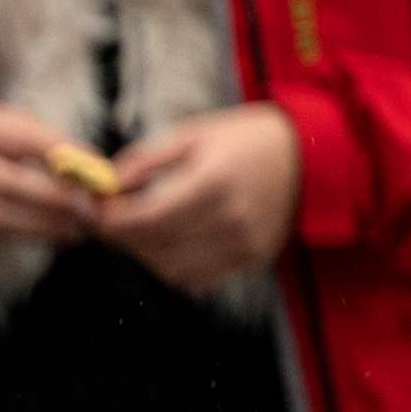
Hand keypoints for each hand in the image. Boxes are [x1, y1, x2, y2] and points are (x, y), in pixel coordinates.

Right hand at [0, 95, 97, 249]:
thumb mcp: (8, 121)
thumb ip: (44, 139)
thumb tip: (89, 164)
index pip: (20, 138)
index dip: (61, 153)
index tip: (96, 165)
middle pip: (6, 182)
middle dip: (54, 197)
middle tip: (90, 206)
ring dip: (44, 225)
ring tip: (80, 226)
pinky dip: (30, 236)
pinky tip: (60, 234)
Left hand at [96, 104, 303, 290]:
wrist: (314, 156)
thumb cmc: (251, 139)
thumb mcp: (196, 134)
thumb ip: (146, 160)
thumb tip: (105, 185)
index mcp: (213, 182)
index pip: (144, 218)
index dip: (109, 219)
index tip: (95, 209)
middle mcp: (229, 219)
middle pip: (151, 246)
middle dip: (122, 234)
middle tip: (113, 216)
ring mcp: (242, 244)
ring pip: (169, 269)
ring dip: (146, 252)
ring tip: (146, 227)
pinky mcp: (251, 258)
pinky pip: (196, 278)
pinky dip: (175, 265)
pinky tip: (176, 241)